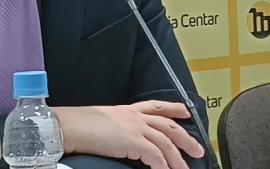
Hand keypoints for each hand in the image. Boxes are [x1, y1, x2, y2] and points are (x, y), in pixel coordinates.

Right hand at [54, 101, 204, 168]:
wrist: (71, 125)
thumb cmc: (79, 124)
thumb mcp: (102, 121)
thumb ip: (117, 128)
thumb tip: (122, 140)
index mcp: (126, 110)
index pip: (155, 106)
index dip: (173, 108)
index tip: (185, 110)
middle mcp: (134, 117)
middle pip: (168, 125)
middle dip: (185, 138)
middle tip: (198, 149)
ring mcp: (135, 128)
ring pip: (166, 143)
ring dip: (178, 159)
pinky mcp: (134, 142)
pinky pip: (156, 157)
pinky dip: (164, 167)